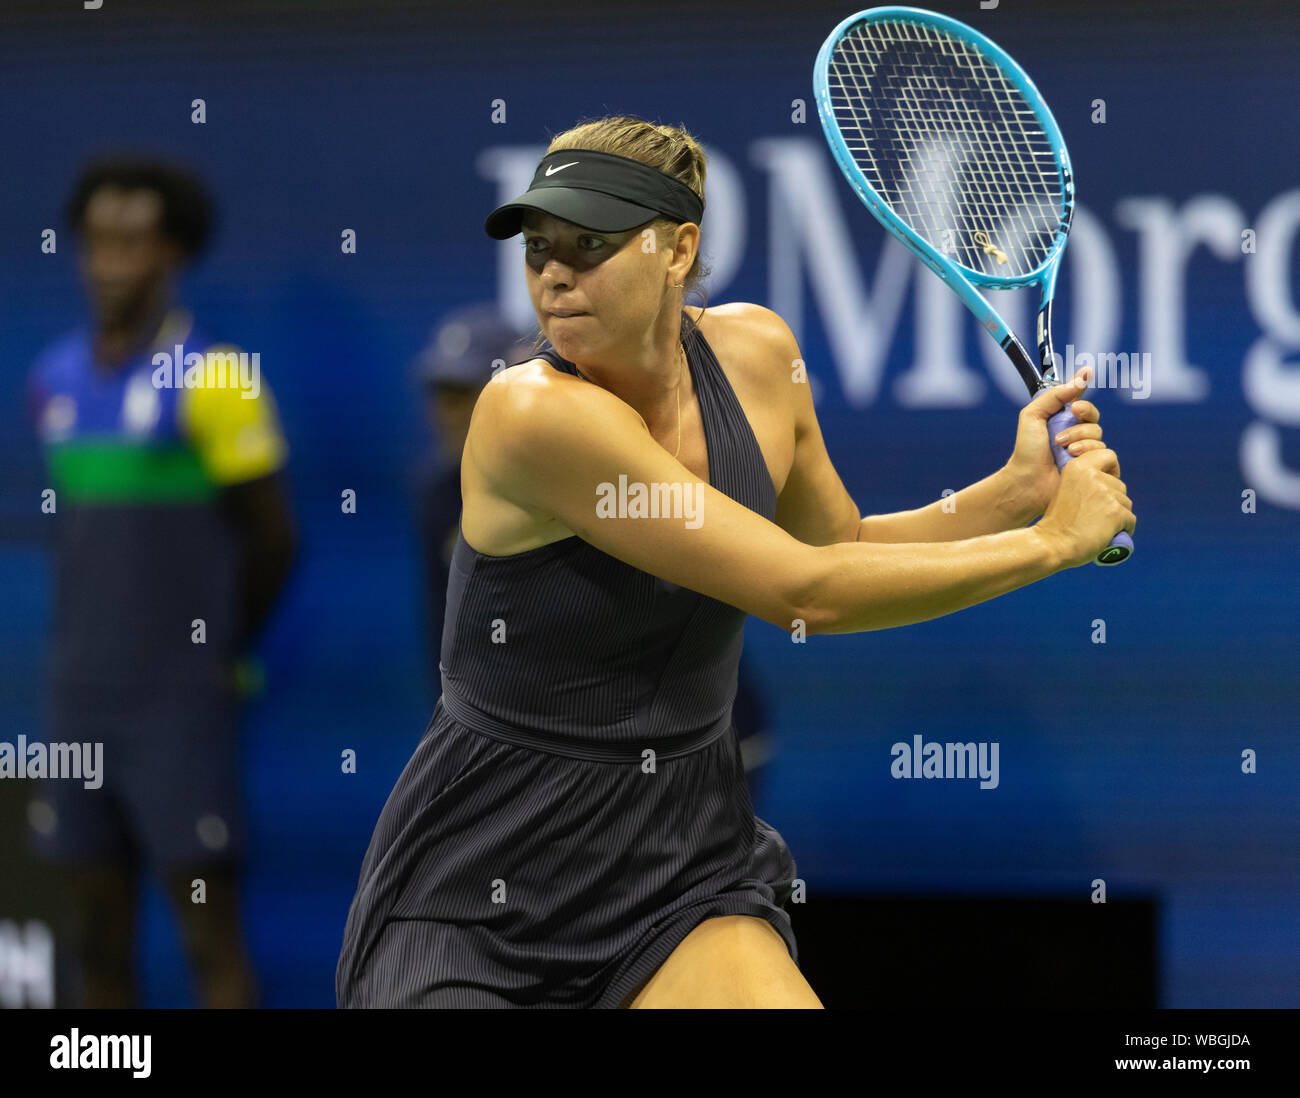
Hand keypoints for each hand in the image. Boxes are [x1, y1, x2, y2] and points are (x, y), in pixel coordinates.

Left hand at [1002, 366, 1108, 519]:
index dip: (1083, 395)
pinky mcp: (1092, 468)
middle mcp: (1076, 435)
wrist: (1027, 481)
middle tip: (1070, 420)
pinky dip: (1090, 454)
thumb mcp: (1033, 416)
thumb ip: (1053, 396)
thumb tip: (1079, 379)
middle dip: (1083, 418)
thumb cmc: (1027, 450)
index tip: (1081, 387)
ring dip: (1081, 439)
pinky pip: (1105, 454)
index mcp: (1062, 420)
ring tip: (1063, 448)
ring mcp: (1084, 452)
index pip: (1080, 402)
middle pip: (1094, 418)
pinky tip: (1073, 459)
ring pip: (1099, 436)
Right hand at [1035, 447, 1135, 569]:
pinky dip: (1123, 529)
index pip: (1108, 455)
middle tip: (1094, 516)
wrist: (1051, 544)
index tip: (1103, 485)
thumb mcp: (1066, 489)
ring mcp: (1105, 493)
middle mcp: (1092, 475)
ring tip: (1099, 527)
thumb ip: (1085, 481)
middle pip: (1119, 485)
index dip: (1111, 470)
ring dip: (1117, 516)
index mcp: (1077, 466)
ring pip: (1126, 503)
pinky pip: (1130, 520)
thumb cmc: (1057, 522)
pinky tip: (1108, 536)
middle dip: (1112, 501)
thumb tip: (1110, 482)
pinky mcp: (1115, 512)